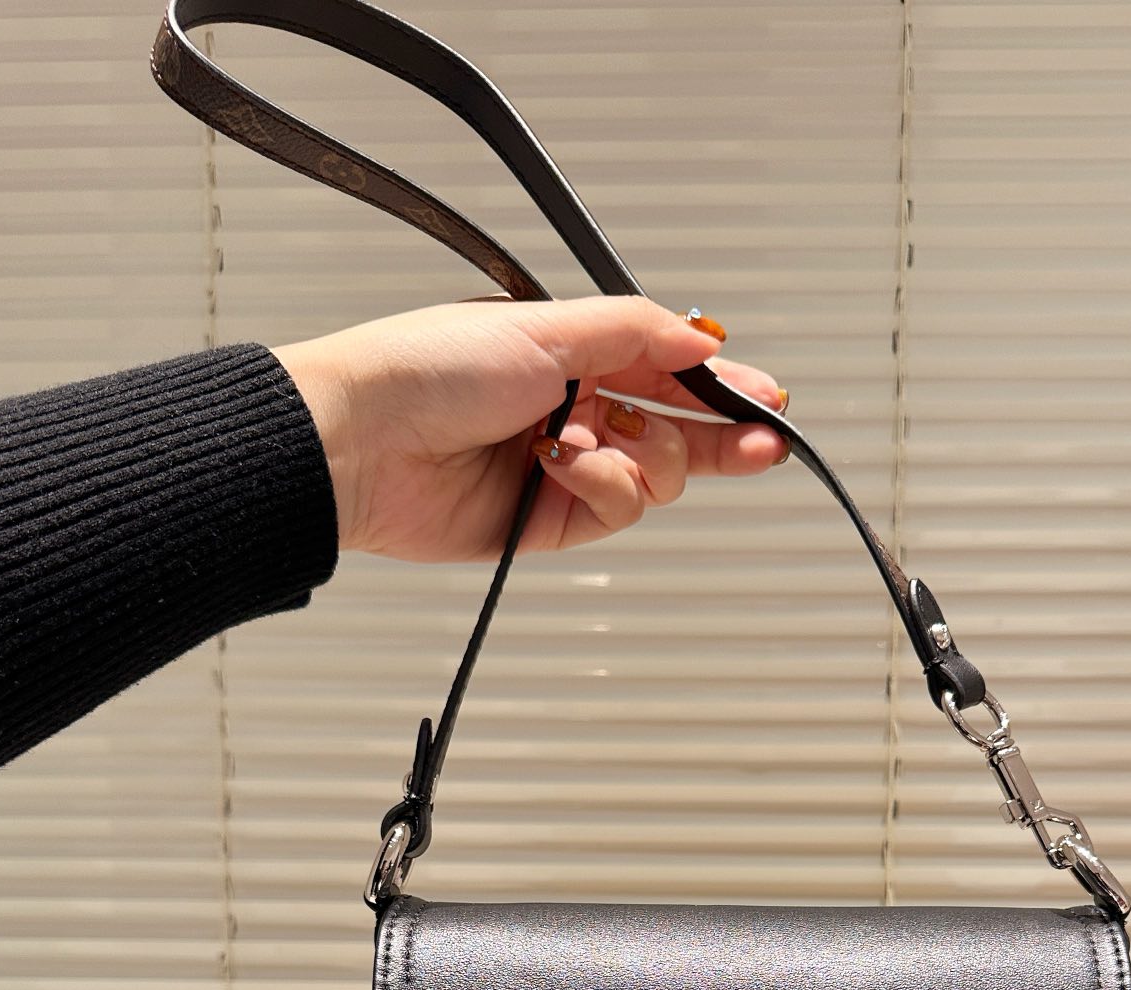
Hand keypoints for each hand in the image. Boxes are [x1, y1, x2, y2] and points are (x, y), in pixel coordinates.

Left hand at [274, 297, 788, 563]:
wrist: (362, 441)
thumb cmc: (425, 369)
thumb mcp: (545, 326)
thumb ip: (635, 331)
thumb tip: (700, 337)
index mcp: (572, 354)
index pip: (667, 371)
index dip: (720, 387)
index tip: (768, 401)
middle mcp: (572, 411)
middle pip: (674, 433)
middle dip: (719, 437)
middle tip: (761, 445)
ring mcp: (563, 470)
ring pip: (651, 479)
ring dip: (634, 456)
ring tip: (587, 438)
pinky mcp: (547, 522)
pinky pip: (613, 512)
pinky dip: (599, 487)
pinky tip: (562, 466)